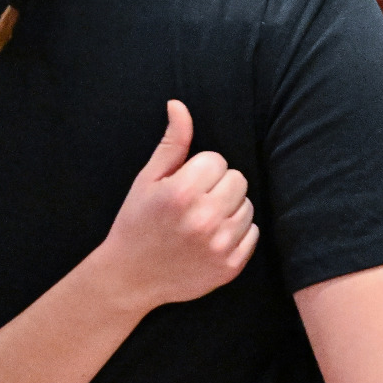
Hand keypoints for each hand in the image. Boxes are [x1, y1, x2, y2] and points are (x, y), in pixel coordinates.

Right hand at [88, 101, 256, 310]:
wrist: (129, 277)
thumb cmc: (137, 223)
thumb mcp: (147, 180)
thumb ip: (172, 143)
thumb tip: (179, 105)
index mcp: (182, 193)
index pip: (218, 161)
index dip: (200, 170)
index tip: (184, 185)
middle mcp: (204, 219)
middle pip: (238, 180)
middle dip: (218, 186)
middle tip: (195, 201)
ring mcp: (219, 246)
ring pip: (247, 206)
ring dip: (229, 209)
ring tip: (202, 220)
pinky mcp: (230, 267)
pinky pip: (252, 233)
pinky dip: (237, 233)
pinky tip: (211, 238)